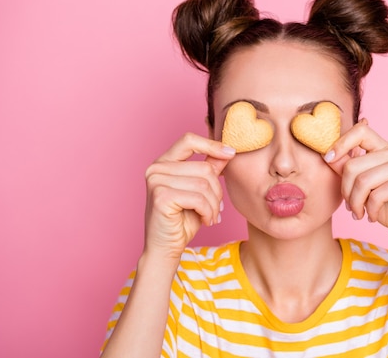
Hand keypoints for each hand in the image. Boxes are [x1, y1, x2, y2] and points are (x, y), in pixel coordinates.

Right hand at [143, 133, 235, 260]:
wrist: (166, 248)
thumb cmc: (182, 220)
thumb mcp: (199, 191)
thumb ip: (209, 170)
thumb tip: (227, 152)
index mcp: (163, 162)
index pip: (188, 140)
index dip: (211, 145)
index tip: (231, 153)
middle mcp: (156, 168)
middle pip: (203, 168)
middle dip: (217, 191)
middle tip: (216, 209)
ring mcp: (156, 181)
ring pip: (203, 184)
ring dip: (214, 204)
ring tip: (211, 216)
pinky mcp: (161, 197)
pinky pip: (198, 198)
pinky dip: (207, 211)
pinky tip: (205, 221)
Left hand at [325, 119, 387, 241]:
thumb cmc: (387, 205)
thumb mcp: (362, 186)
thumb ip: (347, 168)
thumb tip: (326, 154)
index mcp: (383, 148)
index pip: (360, 131)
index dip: (340, 143)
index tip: (328, 159)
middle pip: (353, 165)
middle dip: (346, 191)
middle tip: (350, 206)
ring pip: (363, 181)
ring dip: (356, 203)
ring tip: (358, 213)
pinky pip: (376, 195)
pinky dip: (370, 210)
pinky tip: (372, 217)